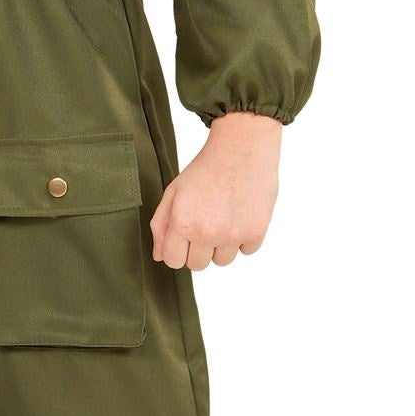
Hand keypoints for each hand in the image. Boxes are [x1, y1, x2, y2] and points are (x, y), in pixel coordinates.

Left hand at [150, 113, 281, 269]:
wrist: (241, 150)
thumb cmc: (205, 169)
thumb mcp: (173, 192)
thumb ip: (161, 225)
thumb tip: (159, 256)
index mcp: (182, 223)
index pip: (173, 261)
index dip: (176, 252)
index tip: (183, 241)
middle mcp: (206, 233)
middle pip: (197, 265)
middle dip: (198, 250)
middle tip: (204, 226)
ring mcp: (233, 235)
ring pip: (222, 261)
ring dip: (221, 246)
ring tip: (223, 219)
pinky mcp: (256, 232)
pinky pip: (247, 251)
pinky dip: (244, 239)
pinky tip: (240, 216)